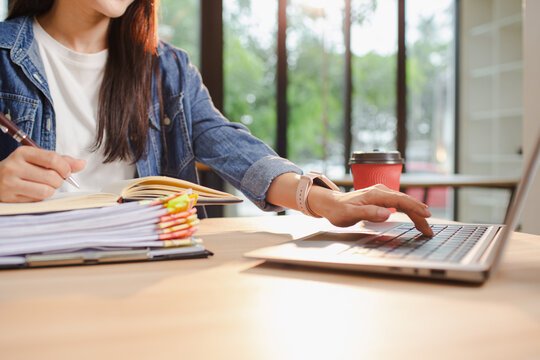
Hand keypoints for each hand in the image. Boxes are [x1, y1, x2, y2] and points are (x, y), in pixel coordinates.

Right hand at [0, 146, 85, 202]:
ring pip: (46, 191)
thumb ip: (60, 161)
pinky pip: (37, 200)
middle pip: (51, 176)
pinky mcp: (9, 198)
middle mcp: (14, 166)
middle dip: (58, 181)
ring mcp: (9, 183)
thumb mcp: (37, 160)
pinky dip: (41, 198)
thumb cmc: (21, 169)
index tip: (67, 172)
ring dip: (51, 191)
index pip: (52, 159)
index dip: (65, 168)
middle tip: (53, 181)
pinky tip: (33, 193)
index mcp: (22, 153)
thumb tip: (82, 163)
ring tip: (44, 186)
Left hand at [309, 184, 433, 235]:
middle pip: (405, 202)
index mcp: (376, 194)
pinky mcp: (381, 198)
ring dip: (416, 213)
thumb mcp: (351, 214)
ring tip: (426, 227)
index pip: (401, 200)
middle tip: (429, 230)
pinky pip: (399, 204)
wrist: (330, 204)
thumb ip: (369, 213)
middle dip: (419, 214)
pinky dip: (409, 211)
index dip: (415, 208)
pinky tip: (415, 217)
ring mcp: (381, 194)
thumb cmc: (339, 210)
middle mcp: (381, 191)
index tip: (426, 216)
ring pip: (404, 203)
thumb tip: (387, 213)